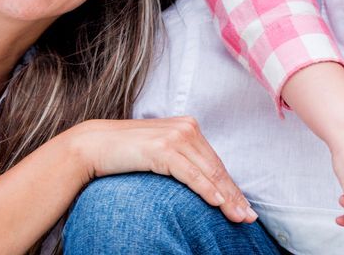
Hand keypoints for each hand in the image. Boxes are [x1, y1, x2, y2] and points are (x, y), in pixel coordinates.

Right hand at [68, 116, 257, 223]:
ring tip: (239, 217)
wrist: (94, 144)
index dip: (231, 186)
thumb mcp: (160, 152)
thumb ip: (182, 159)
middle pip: (216, 168)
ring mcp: (175, 136)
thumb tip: (202, 181)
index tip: (244, 206)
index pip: (215, 162)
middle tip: (249, 217)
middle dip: (234, 195)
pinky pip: (191, 174)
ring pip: (208, 172)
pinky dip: (206, 189)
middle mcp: (186, 127)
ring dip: (226, 197)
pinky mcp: (163, 148)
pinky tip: (218, 203)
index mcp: (188, 126)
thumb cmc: (126, 152)